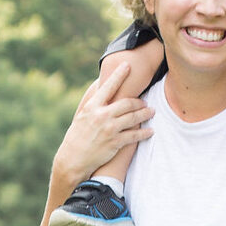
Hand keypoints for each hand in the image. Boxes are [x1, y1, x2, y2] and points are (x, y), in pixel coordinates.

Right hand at [50, 64, 153, 196]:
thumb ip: (92, 102)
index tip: (128, 65)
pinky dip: (144, 133)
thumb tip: (99, 86)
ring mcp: (109, 129)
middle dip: (139, 101)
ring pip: (133, 118)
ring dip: (145, 114)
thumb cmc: (77, 136)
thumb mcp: (81, 116)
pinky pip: (134, 135)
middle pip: (126, 103)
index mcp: (92, 107)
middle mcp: (101, 116)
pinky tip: (150, 131)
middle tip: (145, 101)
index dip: (119, 75)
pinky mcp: (115, 142)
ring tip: (152, 112)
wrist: (73, 159)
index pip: (108, 86)